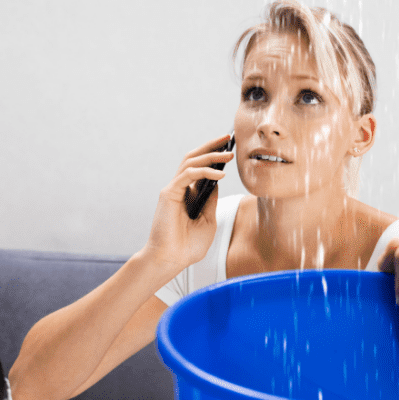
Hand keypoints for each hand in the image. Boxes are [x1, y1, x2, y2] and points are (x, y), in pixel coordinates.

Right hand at [142, 135, 233, 271]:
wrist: (171, 260)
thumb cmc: (187, 246)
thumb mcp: (208, 221)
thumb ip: (210, 201)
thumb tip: (217, 182)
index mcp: (187, 194)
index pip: (199, 168)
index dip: (213, 156)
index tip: (229, 148)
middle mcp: (178, 188)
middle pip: (194, 158)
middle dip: (211, 146)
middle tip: (228, 139)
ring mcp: (172, 189)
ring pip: (190, 161)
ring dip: (210, 155)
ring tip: (229, 153)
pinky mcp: (169, 193)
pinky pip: (188, 175)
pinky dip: (204, 171)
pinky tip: (220, 174)